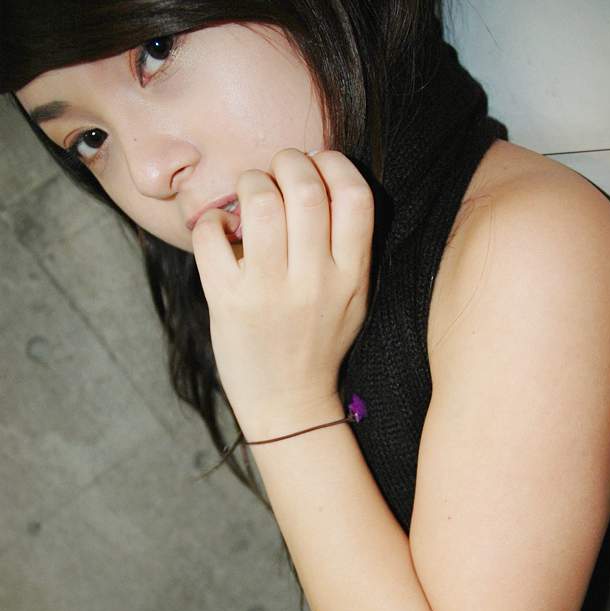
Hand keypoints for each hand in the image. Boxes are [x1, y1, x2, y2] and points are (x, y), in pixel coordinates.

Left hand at [190, 148, 373, 436]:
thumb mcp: (353, 297)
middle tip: (276, 172)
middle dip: (287, 162)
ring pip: (260, 201)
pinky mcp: (228, 301)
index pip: (355, 196)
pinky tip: (222, 232)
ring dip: (250, 184)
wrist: (289, 404)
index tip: (318, 166)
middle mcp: (314, 281)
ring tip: (248, 198)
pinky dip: (212, 221)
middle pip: (305, 188)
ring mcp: (269, 292)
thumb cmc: (319, 343)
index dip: (335, 164)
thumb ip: (347, 245)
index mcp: (351, 276)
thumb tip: (320, 176)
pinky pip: (212, 235)